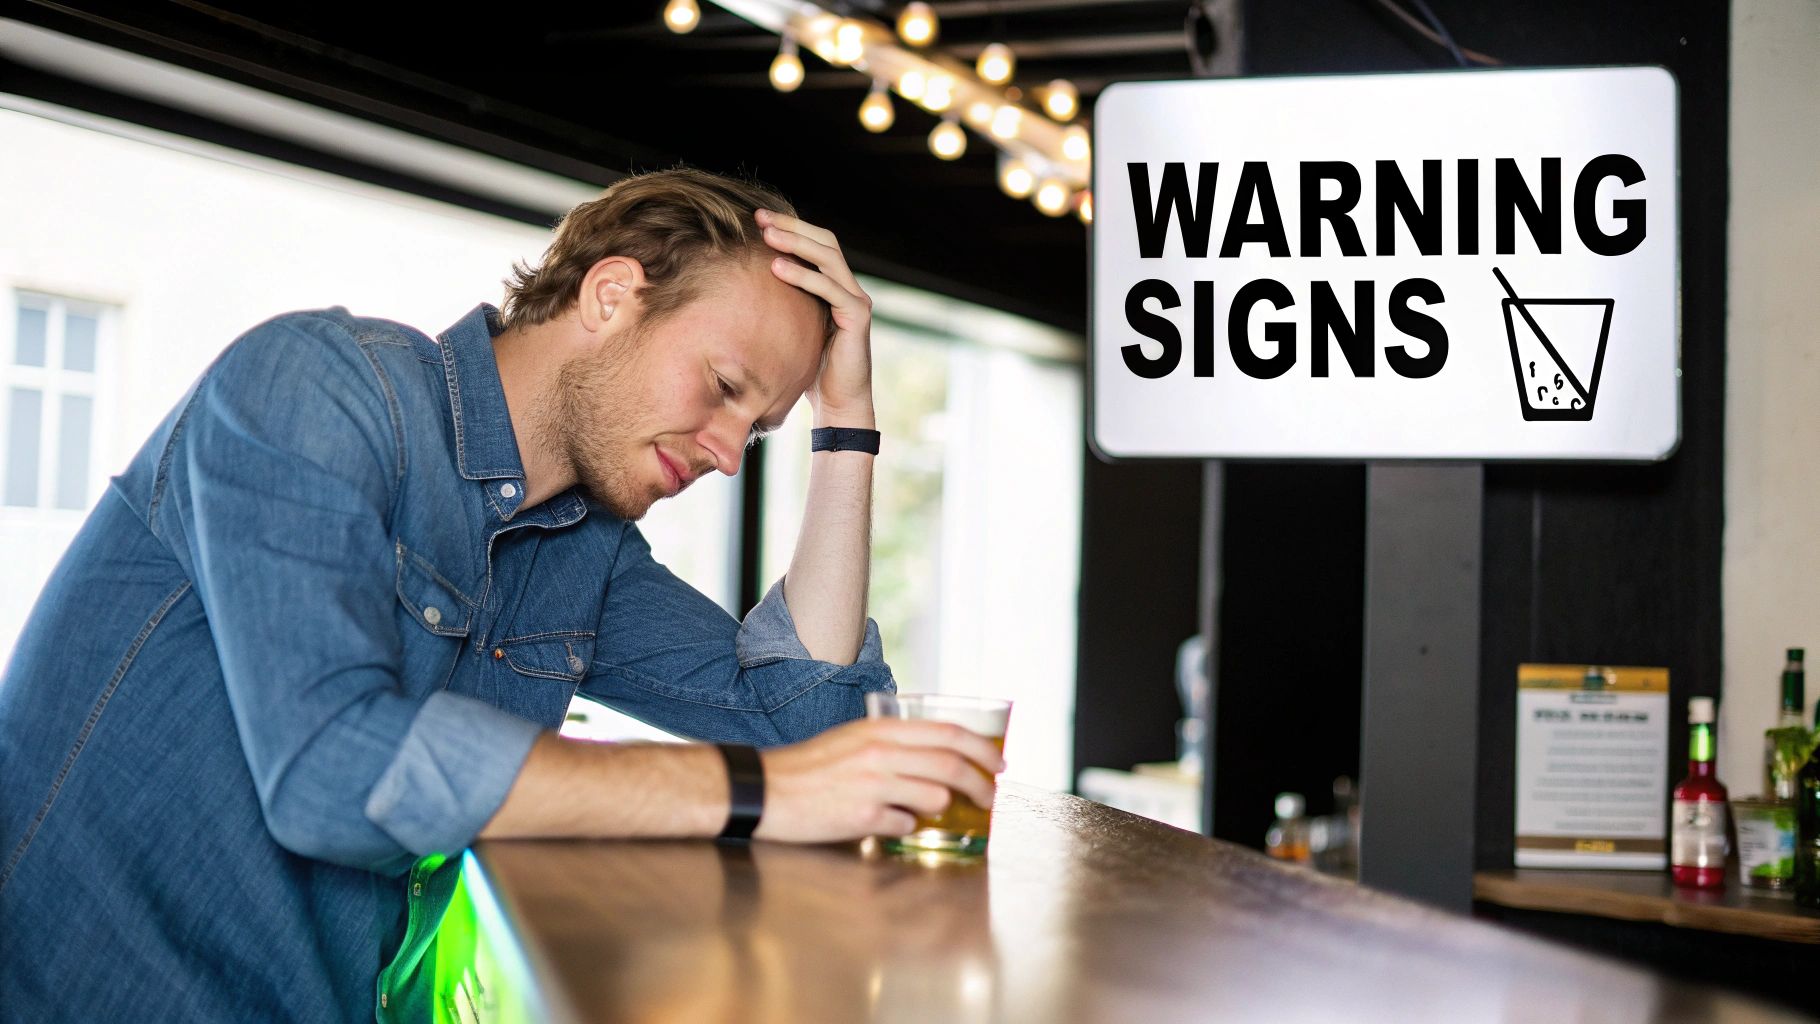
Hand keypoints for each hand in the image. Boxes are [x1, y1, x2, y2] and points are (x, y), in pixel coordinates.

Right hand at [753, 717, 1005, 842]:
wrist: (766, 790)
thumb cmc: (809, 766)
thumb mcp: (853, 739)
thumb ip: (893, 744)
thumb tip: (933, 761)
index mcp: (881, 727)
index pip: (948, 732)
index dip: (982, 748)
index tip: (999, 764)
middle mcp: (881, 751)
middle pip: (951, 764)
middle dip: (981, 784)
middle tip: (990, 798)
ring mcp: (873, 784)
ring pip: (935, 796)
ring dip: (943, 807)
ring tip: (939, 812)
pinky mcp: (862, 816)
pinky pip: (905, 824)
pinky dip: (907, 826)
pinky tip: (894, 823)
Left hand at [755, 208, 873, 424]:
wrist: (840, 403)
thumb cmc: (812, 370)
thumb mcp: (793, 330)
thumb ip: (782, 306)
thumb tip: (739, 289)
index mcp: (835, 286)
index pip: (816, 245)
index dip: (790, 228)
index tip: (757, 219)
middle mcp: (849, 287)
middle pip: (825, 242)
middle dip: (792, 227)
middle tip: (759, 217)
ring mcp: (857, 300)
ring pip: (829, 258)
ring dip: (796, 243)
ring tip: (767, 236)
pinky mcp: (858, 317)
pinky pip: (831, 289)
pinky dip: (804, 276)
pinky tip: (777, 268)